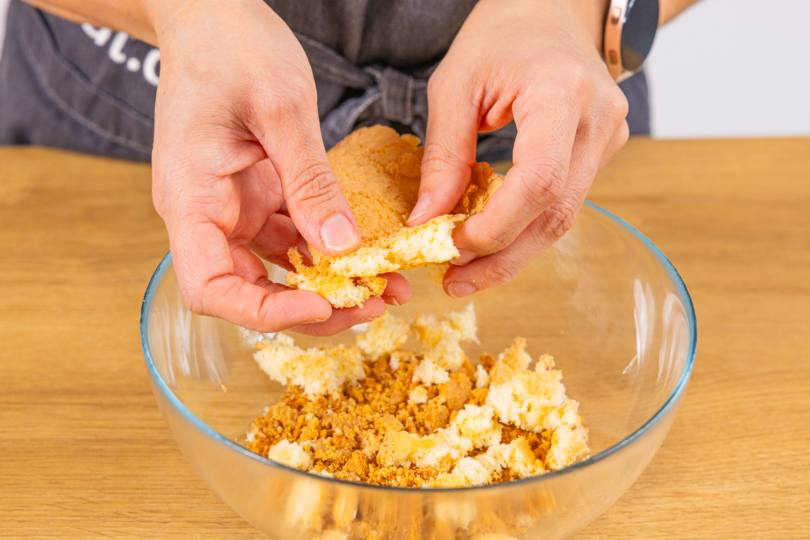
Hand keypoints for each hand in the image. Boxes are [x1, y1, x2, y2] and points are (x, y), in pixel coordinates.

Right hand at [149, 0, 409, 335]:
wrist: (213, 16)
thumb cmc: (231, 48)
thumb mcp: (281, 109)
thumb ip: (309, 180)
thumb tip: (341, 246)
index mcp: (191, 197)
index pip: (211, 289)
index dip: (263, 312)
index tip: (321, 306)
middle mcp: (206, 213)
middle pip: (248, 291)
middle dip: (309, 308)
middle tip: (372, 305)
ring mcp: (233, 208)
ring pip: (276, 271)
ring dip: (327, 286)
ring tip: (384, 288)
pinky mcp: (257, 196)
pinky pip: (292, 239)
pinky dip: (327, 252)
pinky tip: (366, 255)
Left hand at [408, 0, 628, 297]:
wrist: (553, 9)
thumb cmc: (501, 35)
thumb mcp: (455, 85)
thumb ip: (444, 155)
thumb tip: (426, 221)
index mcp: (562, 93)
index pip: (539, 180)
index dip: (496, 226)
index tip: (450, 245)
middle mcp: (597, 120)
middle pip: (557, 214)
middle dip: (502, 257)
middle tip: (455, 282)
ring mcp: (608, 138)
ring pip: (564, 217)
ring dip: (513, 251)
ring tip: (465, 272)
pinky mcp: (603, 151)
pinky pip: (564, 202)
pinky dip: (525, 227)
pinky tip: (491, 239)